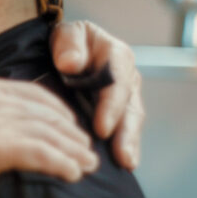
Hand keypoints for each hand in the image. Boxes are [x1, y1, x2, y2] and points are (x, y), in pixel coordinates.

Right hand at [0, 76, 98, 197]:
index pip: (32, 94)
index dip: (59, 112)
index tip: (72, 129)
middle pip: (45, 112)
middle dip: (71, 133)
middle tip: (87, 151)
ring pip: (47, 133)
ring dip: (73, 151)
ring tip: (87, 166)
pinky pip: (39, 153)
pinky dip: (61, 164)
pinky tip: (72, 174)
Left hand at [50, 20, 142, 168]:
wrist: (66, 49)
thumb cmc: (67, 41)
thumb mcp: (67, 34)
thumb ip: (70, 45)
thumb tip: (70, 64)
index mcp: (117, 56)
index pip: (117, 83)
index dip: (111, 107)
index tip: (101, 128)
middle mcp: (126, 78)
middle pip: (130, 107)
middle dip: (126, 133)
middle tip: (123, 157)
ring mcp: (124, 97)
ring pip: (130, 121)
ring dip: (129, 143)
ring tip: (127, 163)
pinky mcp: (118, 112)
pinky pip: (123, 129)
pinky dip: (124, 145)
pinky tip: (123, 164)